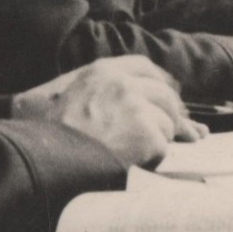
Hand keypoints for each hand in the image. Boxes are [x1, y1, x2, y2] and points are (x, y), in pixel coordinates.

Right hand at [13, 55, 201, 168]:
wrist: (43, 164)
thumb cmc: (47, 138)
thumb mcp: (62, 98)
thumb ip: (92, 89)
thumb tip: (128, 98)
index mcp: (101, 72)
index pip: (143, 67)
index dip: (159, 81)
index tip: (170, 94)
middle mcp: (122, 83)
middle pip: (165, 95)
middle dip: (175, 115)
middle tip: (189, 132)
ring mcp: (136, 107)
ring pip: (167, 122)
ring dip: (158, 140)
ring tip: (135, 154)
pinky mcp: (146, 133)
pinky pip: (163, 147)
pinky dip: (153, 159)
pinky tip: (133, 164)